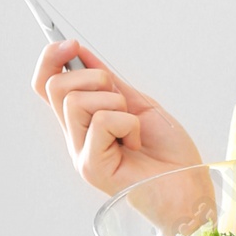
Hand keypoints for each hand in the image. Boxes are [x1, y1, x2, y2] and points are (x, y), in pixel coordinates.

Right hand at [32, 39, 202, 196]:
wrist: (190, 191)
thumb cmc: (169, 156)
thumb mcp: (138, 105)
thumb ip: (108, 84)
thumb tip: (80, 52)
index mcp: (83, 124)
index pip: (45, 85)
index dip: (50, 58)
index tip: (71, 44)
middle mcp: (75, 139)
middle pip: (54, 87)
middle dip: (93, 77)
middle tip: (122, 101)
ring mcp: (80, 154)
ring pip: (75, 101)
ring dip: (115, 103)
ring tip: (132, 127)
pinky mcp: (91, 168)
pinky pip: (101, 121)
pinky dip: (126, 123)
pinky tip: (135, 143)